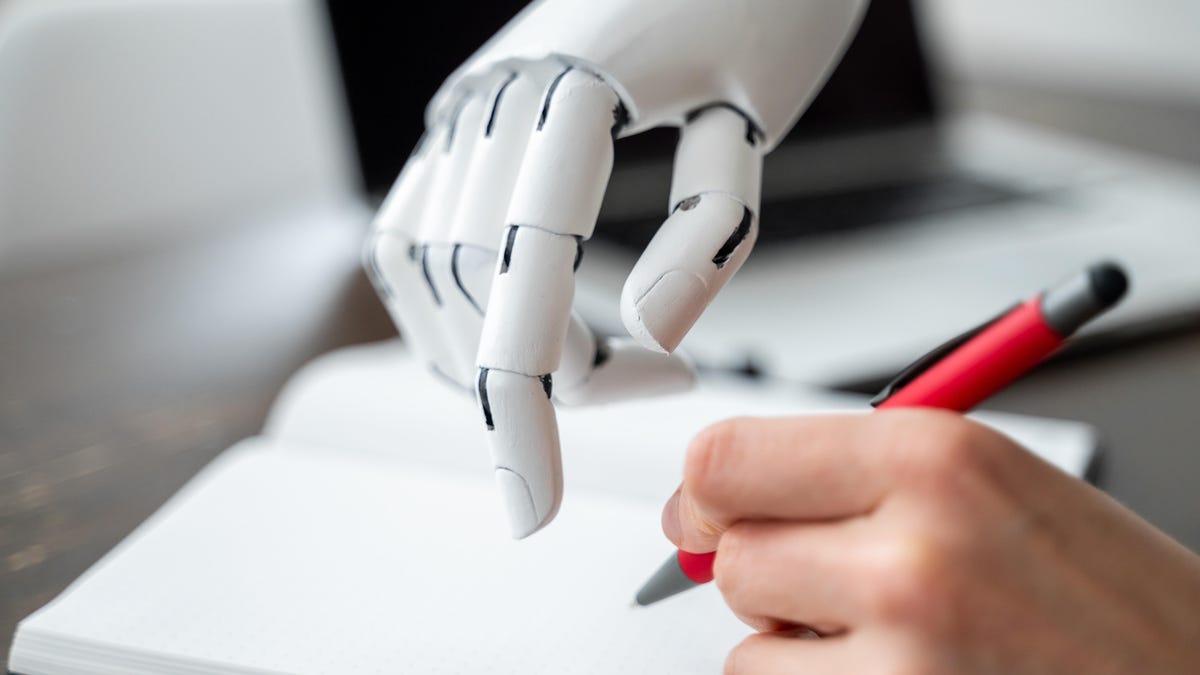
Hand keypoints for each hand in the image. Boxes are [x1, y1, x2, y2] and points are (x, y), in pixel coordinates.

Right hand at [365, 0, 868, 536]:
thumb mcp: (760, 108)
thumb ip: (707, 232)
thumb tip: (646, 334)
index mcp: (568, 87)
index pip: (523, 275)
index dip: (522, 403)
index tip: (535, 503)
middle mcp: (490, 92)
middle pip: (475, 284)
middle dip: (545, 378)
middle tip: (651, 386)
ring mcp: (464, 100)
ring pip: (430, 267)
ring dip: (490, 348)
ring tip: (592, 372)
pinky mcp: (463, 112)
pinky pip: (417, 228)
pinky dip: (451, 304)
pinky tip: (510, 332)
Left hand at [663, 411, 1199, 673]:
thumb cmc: (1108, 597)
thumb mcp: (991, 483)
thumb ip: (851, 475)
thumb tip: (710, 495)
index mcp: (932, 457)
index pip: (725, 459)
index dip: (702, 492)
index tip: (701, 512)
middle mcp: (913, 552)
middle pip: (729, 557)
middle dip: (766, 572)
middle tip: (832, 583)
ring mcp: (905, 655)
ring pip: (748, 647)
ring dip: (795, 649)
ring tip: (895, 642)